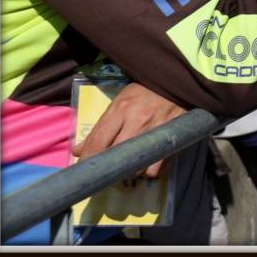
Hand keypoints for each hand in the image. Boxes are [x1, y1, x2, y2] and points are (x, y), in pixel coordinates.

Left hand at [71, 82, 185, 178]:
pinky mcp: (171, 141)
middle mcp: (138, 122)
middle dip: (107, 168)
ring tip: (127, 165)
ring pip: (135, 167)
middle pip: (115, 158)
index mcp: (121, 110)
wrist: (178, 84)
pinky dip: (146, 171)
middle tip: (105, 170)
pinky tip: (145, 163)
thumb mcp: (120, 102)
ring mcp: (156, 133)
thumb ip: (100, 126)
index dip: (86, 160)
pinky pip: (154, 169)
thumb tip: (78, 151)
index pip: (97, 141)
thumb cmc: (144, 92)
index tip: (82, 169)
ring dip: (128, 171)